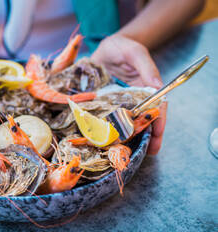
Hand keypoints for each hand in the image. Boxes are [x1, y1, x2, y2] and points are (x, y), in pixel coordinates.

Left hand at [91, 34, 166, 154]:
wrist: (103, 48)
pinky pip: (109, 119)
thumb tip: (158, 86)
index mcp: (146, 87)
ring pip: (128, 123)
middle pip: (145, 119)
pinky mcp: (105, 105)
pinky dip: (112, 131)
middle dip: (149, 136)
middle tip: (150, 152)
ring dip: (132, 138)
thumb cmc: (121, 47)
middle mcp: (134, 98)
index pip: (157, 106)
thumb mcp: (134, 52)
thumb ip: (145, 66)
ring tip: (131, 152)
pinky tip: (110, 142)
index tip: (159, 134)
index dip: (160, 120)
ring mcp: (120, 103)